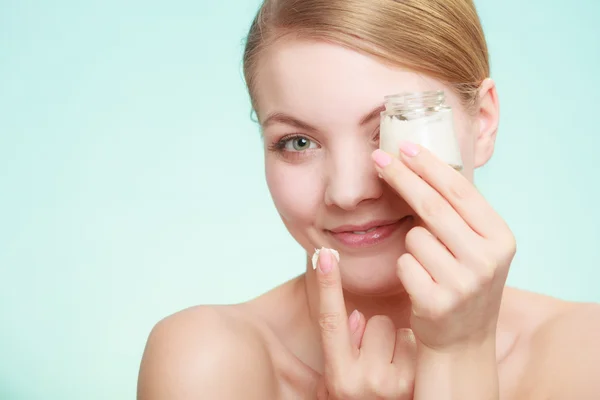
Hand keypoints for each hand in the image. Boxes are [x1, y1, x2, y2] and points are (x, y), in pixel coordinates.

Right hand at [314, 248, 416, 399]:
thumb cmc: (361, 398)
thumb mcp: (341, 378)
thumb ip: (344, 344)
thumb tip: (360, 317)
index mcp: (338, 377)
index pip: (330, 321)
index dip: (325, 285)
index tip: (323, 254)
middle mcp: (364, 382)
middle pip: (372, 320)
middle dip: (374, 333)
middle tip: (376, 358)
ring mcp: (394, 383)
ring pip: (395, 328)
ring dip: (395, 343)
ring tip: (394, 368)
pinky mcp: (418, 379)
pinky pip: (414, 340)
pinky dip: (412, 351)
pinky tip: (410, 371)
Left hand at [372, 142, 515, 351]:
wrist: (462, 339)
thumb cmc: (464, 281)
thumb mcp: (477, 246)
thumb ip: (460, 213)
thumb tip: (423, 163)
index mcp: (500, 237)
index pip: (460, 190)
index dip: (429, 166)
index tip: (405, 146)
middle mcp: (487, 259)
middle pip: (432, 205)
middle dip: (401, 176)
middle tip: (377, 157)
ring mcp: (463, 283)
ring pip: (414, 237)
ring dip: (412, 243)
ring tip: (429, 264)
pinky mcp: (437, 302)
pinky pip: (403, 264)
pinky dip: (405, 267)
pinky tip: (421, 283)